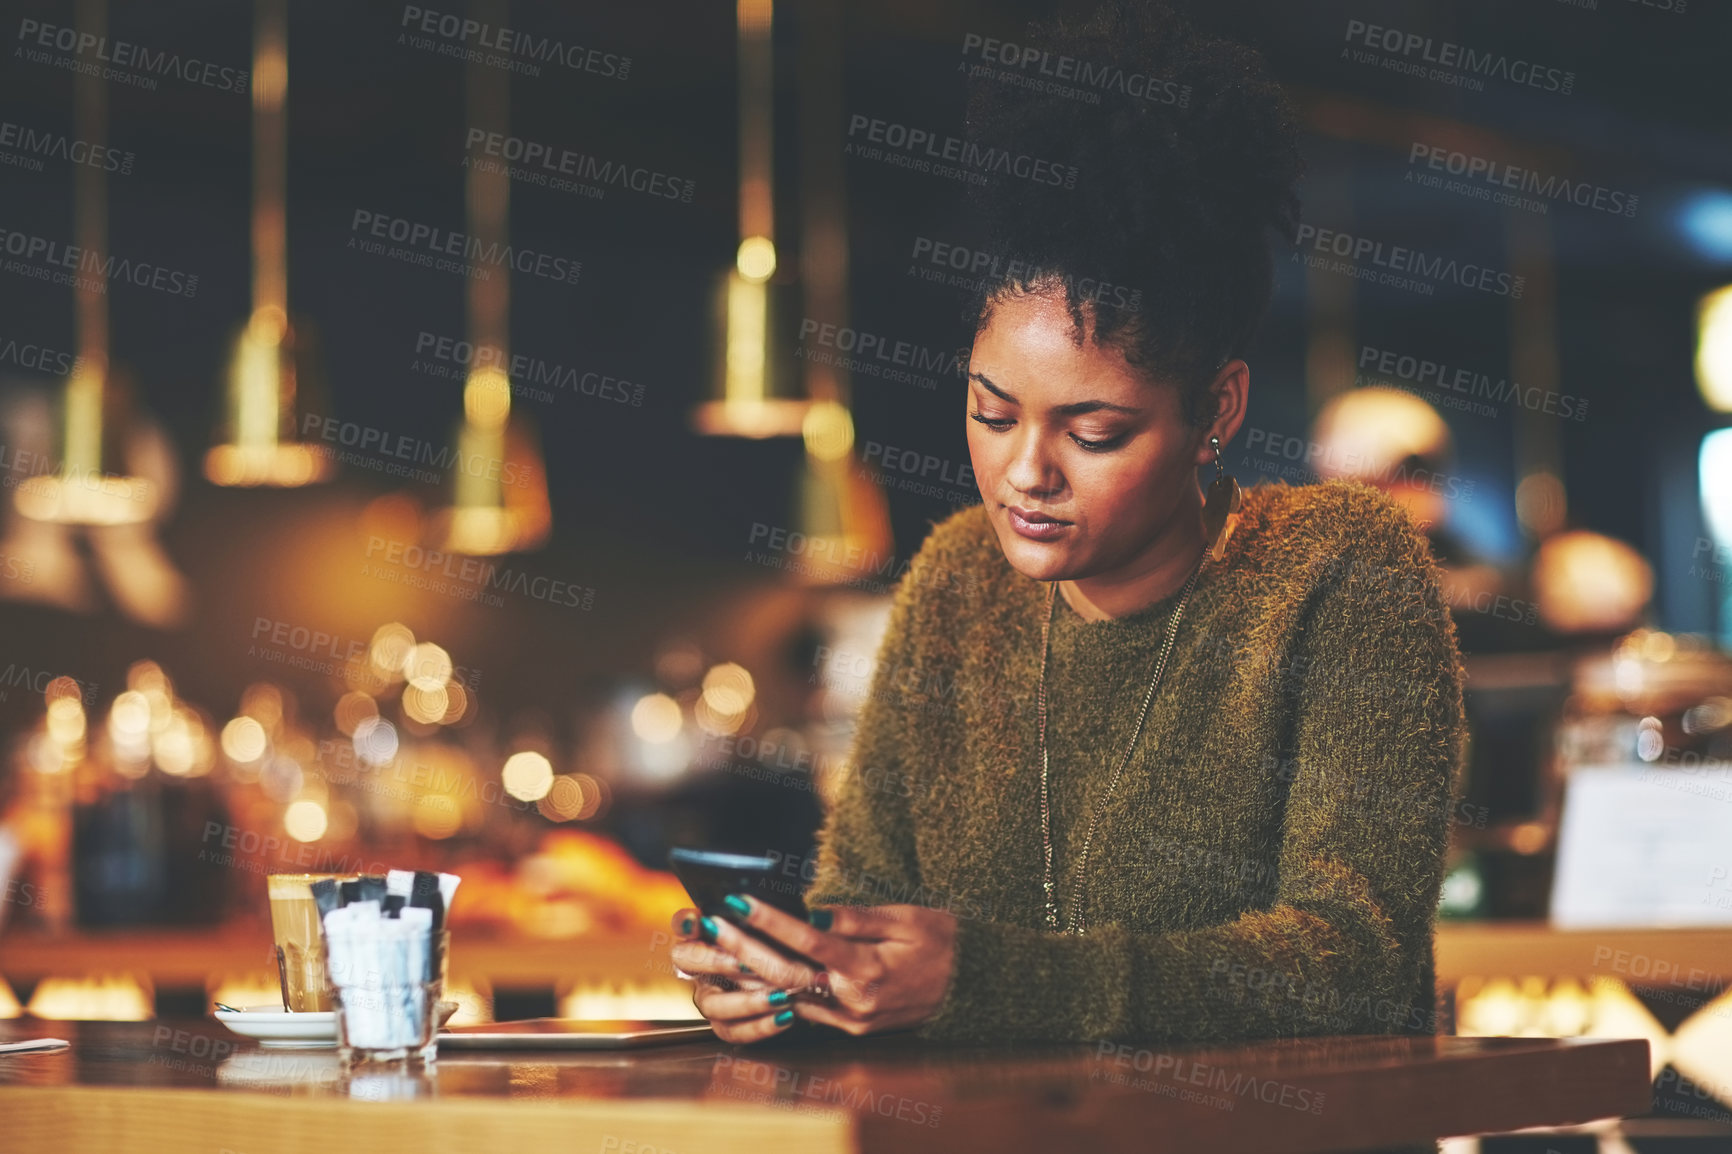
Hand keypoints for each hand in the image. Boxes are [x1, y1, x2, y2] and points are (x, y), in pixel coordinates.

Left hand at [669, 898, 955, 1042]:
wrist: (974, 986)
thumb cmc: (944, 941)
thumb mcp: (909, 917)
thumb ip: (859, 918)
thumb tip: (814, 909)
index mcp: (870, 969)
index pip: (810, 941)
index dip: (771, 921)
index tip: (739, 901)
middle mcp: (856, 1000)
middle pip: (787, 974)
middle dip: (744, 948)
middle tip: (712, 923)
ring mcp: (852, 1020)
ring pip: (790, 996)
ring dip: (752, 971)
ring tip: (718, 944)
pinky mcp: (852, 1028)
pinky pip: (806, 1008)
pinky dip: (777, 989)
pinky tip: (750, 969)